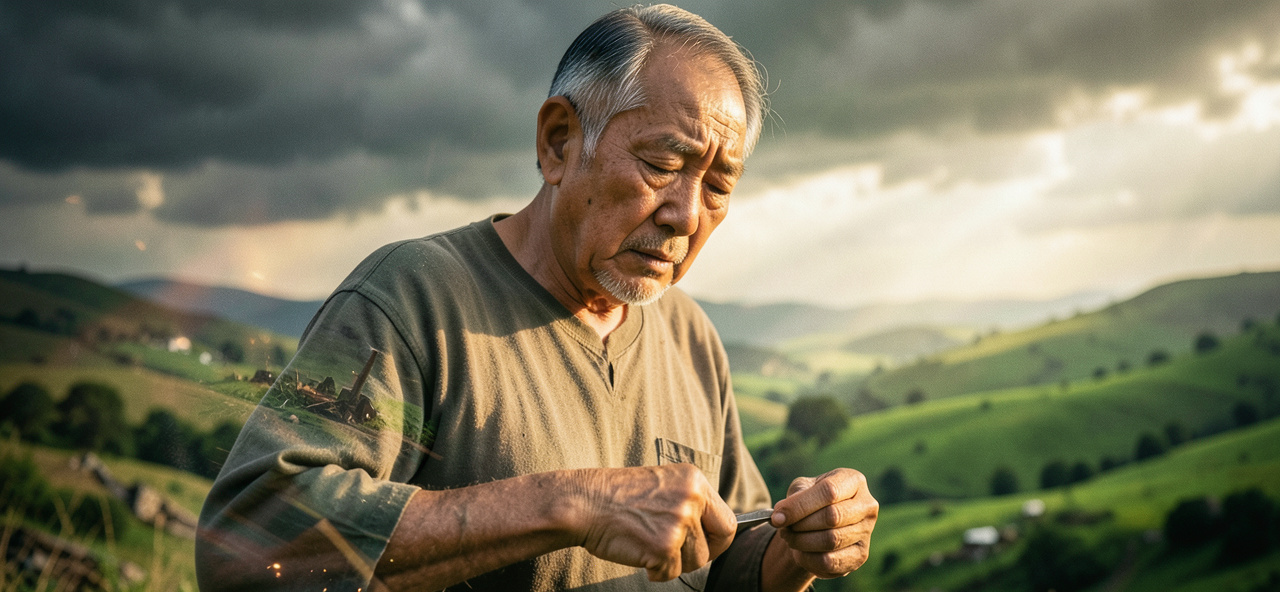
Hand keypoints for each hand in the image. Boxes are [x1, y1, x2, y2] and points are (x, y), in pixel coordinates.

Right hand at [575, 464, 735, 580]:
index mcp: (694, 480)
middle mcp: (692, 498)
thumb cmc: (618, 497)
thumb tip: (714, 535)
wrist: (584, 502)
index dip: (717, 541)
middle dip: (694, 556)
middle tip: (671, 552)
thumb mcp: (664, 486)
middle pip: (713, 547)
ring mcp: (679, 522)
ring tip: (648, 545)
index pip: (727, 522)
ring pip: (693, 562)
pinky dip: (655, 571)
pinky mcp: (664, 546)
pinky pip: (671, 573)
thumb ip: (691, 504)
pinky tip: (638, 552)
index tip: (703, 547)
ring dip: (672, 562)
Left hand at [770, 468, 877, 578]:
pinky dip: (808, 559)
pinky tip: (800, 552)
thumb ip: (793, 499)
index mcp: (854, 481)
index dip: (800, 506)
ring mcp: (867, 531)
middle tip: (783, 528)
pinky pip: (831, 561)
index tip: (777, 517)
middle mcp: (867, 505)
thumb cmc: (812, 499)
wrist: (821, 522)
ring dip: (802, 542)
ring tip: (790, 537)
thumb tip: (780, 517)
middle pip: (832, 517)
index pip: (829, 491)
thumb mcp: (801, 489)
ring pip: (831, 540)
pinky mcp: (860, 555)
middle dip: (801, 525)